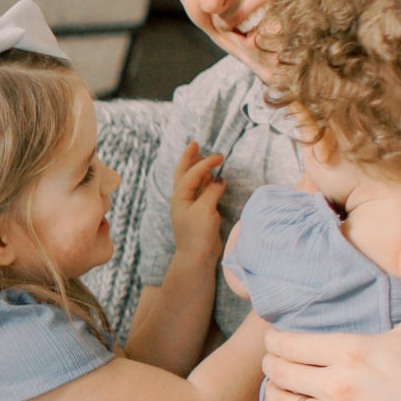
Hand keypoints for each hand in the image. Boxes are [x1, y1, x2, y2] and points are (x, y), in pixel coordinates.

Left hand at [168, 144, 226, 260]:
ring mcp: (190, 205)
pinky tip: (211, 177)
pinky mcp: (199, 212)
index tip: (220, 156)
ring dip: (197, 168)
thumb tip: (218, 180)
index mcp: (180, 197)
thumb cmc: (198, 234)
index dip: (205, 163)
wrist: (197, 256)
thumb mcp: (205, 210)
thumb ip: (212, 192)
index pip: (192, 174)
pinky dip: (205, 181)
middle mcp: (182, 199)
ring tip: (201, 156)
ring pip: (192, 181)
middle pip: (184, 173)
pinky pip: (201, 191)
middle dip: (189, 158)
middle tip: (194, 143)